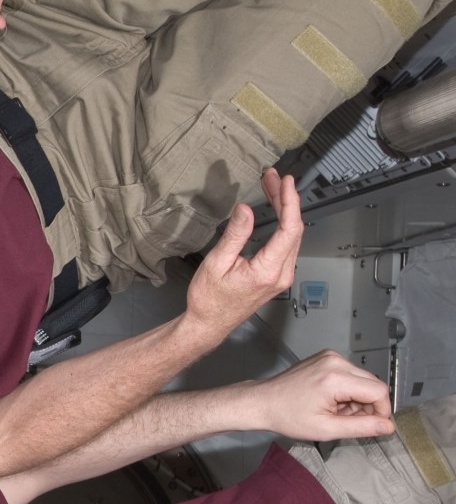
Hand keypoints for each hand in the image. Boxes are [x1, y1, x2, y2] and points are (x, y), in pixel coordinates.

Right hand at [181, 169, 301, 342]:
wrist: (209, 323)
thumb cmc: (209, 299)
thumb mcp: (217, 264)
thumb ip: (235, 236)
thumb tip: (246, 210)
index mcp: (268, 271)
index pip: (289, 229)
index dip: (290, 202)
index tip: (285, 182)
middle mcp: (281, 274)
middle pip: (294, 229)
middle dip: (285, 200)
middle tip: (272, 179)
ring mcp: (282, 276)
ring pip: (292, 236)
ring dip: (284, 211)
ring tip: (272, 190)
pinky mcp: (277, 276)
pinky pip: (287, 245)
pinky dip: (282, 224)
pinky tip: (274, 213)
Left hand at [247, 350, 394, 441]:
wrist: (262, 402)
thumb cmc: (286, 416)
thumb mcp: (326, 429)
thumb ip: (361, 427)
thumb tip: (387, 426)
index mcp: (335, 378)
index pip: (379, 391)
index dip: (381, 410)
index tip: (373, 424)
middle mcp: (335, 361)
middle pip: (372, 384)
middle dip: (366, 405)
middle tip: (346, 419)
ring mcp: (330, 357)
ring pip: (362, 380)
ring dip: (356, 398)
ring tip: (334, 410)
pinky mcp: (327, 357)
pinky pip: (350, 374)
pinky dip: (346, 389)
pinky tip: (330, 400)